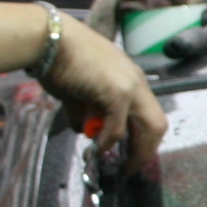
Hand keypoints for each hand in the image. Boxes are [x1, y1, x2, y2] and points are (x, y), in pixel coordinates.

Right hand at [38, 14, 167, 169]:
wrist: (49, 38)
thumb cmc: (58, 58)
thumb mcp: (78, 88)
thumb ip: (86, 109)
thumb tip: (83, 129)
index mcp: (129, 77)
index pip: (148, 113)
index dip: (142, 138)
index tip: (130, 155)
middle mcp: (135, 81)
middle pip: (157, 124)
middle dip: (145, 151)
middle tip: (130, 169)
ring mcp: (129, 86)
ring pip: (148, 127)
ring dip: (134, 152)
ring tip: (120, 166)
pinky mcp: (117, 92)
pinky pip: (118, 127)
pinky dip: (109, 142)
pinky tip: (97, 149)